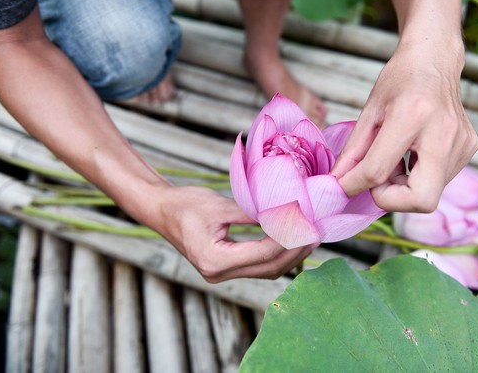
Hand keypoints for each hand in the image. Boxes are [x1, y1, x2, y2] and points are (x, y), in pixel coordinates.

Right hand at [146, 185, 315, 282]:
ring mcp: (221, 274)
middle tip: (317, 233)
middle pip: (268, 268)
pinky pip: (258, 267)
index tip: (307, 224)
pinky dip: (277, 255)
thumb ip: (252, 213)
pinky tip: (292, 242)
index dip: (288, 240)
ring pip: (267, 271)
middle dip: (296, 252)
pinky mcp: (225, 268)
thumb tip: (285, 214)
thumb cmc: (185, 204)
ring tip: (311, 238)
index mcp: (214, 260)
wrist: (161, 210)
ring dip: (291, 256)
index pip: (262, 254)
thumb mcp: (220, 205)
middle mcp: (218, 273)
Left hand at [331, 42, 477, 212]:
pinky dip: (418, 177)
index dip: (354, 184)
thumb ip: (354, 151)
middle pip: (421, 200)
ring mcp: (461, 144)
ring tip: (395, 158)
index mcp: (412, 116)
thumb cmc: (401, 80)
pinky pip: (438, 181)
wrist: (435, 59)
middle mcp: (443, 133)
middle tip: (377, 181)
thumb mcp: (370, 111)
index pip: (378, 170)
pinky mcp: (468, 149)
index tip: (344, 185)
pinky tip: (412, 154)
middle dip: (392, 200)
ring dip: (403, 186)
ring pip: (429, 195)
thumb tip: (338, 182)